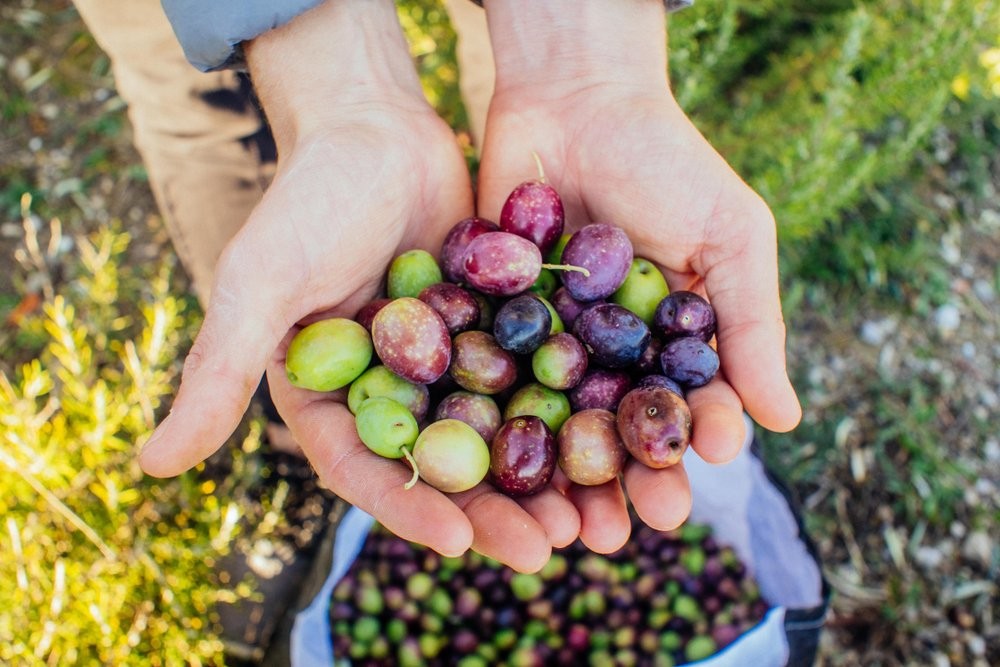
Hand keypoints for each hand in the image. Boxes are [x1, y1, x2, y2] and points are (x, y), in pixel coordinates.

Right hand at [138, 0, 578, 571]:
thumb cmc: (307, 200)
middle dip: (491, 510)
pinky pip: (530, 377)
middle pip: (442, 465)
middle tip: (545, 547)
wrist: (376, 126)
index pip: (366, 470)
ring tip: (589, 513)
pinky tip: (608, 433)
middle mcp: (389, 390)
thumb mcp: (259, 283)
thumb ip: (220, 370)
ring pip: (495, 431)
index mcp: (330, 396)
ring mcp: (445, 363)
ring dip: (539, 473)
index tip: (461, 542)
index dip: (410, 509)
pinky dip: (565, 407)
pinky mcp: (490, 330)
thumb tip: (149, 465)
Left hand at [479, 0, 800, 551]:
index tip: (694, 480)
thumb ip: (753, 326)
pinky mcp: (494, 325)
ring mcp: (551, 345)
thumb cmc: (667, 162)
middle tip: (620, 532)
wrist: (572, 99)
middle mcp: (611, 355)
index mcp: (670, 344)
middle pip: (616, 432)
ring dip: (560, 481)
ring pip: (555, 425)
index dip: (691, 446)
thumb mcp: (730, 236)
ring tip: (563, 529)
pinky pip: (495, 384)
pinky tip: (497, 466)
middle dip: (621, 483)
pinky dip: (498, 426)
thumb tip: (786, 420)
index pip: (685, 409)